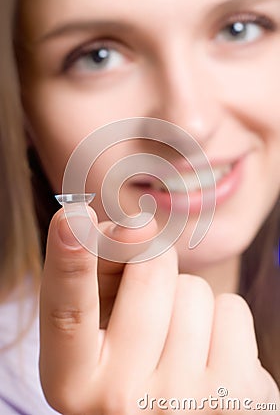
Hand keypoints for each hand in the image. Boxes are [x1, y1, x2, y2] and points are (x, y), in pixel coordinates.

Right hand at [40, 207, 279, 413]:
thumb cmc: (133, 367)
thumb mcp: (97, 337)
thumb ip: (98, 280)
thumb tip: (136, 227)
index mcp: (74, 383)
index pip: (68, 314)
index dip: (69, 262)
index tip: (72, 216)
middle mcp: (122, 401)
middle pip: (152, 268)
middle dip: (151, 262)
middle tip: (148, 302)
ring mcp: (183, 402)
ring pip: (194, 289)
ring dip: (187, 304)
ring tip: (177, 346)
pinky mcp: (240, 399)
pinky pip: (231, 308)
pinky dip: (221, 322)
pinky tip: (209, 359)